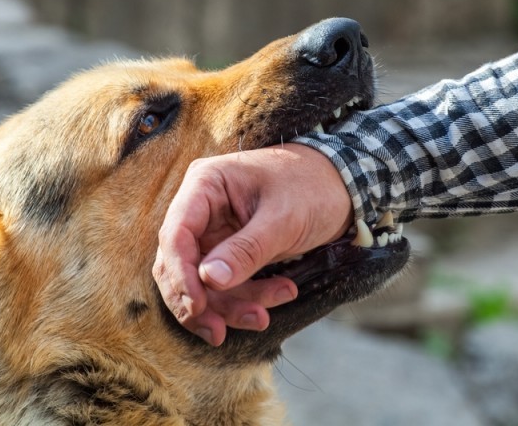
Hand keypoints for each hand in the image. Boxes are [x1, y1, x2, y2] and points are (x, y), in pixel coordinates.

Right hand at [152, 143, 352, 345]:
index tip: (197, 308)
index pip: (175, 235)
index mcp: (205, 185)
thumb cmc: (312, 187)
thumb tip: (208, 281)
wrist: (341, 186)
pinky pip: (226, 285)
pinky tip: (281, 294)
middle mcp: (201, 208)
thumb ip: (246, 250)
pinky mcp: (230, 251)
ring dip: (229, 306)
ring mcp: (214, 231)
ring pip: (202, 282)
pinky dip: (247, 299)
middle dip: (200, 302)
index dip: (181, 275)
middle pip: (180, 264)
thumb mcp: (283, 219)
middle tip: (218, 333)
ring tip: (263, 317)